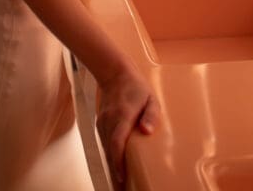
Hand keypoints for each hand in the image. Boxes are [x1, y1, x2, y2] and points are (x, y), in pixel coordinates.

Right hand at [96, 65, 159, 187]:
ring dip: (112, 167)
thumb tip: (147, 131)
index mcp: (122, 115)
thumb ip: (151, 115)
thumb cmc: (136, 86)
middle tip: (121, 190)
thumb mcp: (151, 98)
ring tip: (119, 186)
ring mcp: (103, 123)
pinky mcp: (101, 124)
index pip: (117, 142)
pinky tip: (116, 169)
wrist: (114, 72)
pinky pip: (105, 144)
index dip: (118, 161)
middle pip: (110, 152)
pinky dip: (110, 157)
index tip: (121, 178)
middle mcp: (109, 121)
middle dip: (115, 173)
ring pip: (106, 150)